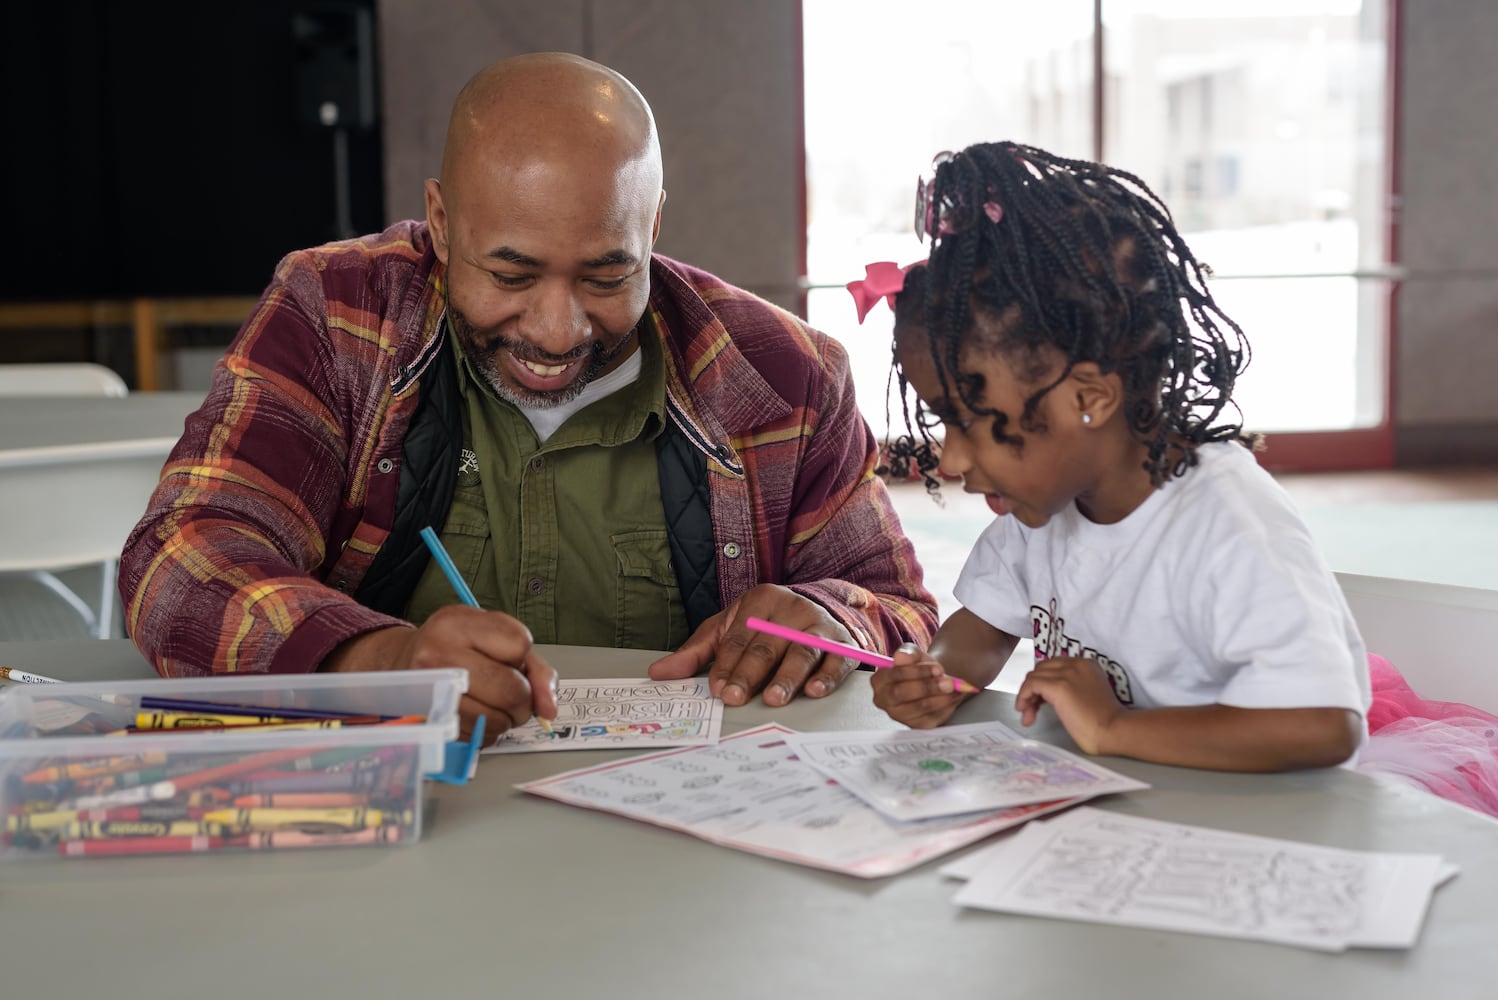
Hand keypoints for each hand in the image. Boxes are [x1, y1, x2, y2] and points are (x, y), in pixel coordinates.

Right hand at [324, 605, 557, 741]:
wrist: (400, 664)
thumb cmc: (453, 648)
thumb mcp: (491, 637)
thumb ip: (534, 667)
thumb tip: (550, 707)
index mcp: (457, 623)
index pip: (520, 644)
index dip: (521, 656)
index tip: (505, 656)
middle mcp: (438, 654)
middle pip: (512, 689)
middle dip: (523, 699)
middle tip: (512, 694)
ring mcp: (430, 691)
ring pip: (497, 719)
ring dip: (505, 719)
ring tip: (490, 702)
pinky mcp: (429, 721)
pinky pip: (478, 737)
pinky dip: (486, 731)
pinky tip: (473, 713)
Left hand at [647, 584, 857, 706]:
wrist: (819, 607)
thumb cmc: (768, 623)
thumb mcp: (729, 627)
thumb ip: (697, 651)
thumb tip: (659, 673)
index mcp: (761, 600)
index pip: (739, 638)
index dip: (727, 665)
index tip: (717, 689)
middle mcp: (791, 609)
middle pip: (767, 646)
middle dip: (749, 674)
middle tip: (736, 697)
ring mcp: (818, 626)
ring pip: (801, 654)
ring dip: (788, 678)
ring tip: (774, 697)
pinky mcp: (842, 643)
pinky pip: (836, 661)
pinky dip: (827, 676)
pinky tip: (815, 690)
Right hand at [870, 643, 973, 727]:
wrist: (932, 680)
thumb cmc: (918, 667)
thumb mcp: (915, 655)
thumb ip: (908, 653)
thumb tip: (901, 656)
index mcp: (879, 680)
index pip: (893, 676)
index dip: (916, 672)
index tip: (937, 669)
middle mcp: (884, 700)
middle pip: (901, 694)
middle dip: (927, 687)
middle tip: (948, 682)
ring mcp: (899, 715)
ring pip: (919, 708)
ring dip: (940, 697)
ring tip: (954, 687)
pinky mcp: (915, 725)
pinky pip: (931, 718)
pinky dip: (946, 706)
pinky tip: (954, 697)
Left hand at [1012, 656, 1123, 753]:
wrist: (1114, 730)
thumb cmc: (1104, 721)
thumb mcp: (1087, 695)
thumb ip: (1071, 688)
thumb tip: (1046, 695)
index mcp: (1086, 664)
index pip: (1054, 667)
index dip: (1043, 684)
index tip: (1040, 702)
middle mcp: (1076, 664)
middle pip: (1042, 669)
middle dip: (1033, 689)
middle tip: (1031, 710)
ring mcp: (1067, 673)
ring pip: (1034, 676)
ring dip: (1027, 696)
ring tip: (1029, 715)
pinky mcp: (1058, 686)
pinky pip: (1030, 685)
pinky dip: (1023, 696)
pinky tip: (1025, 711)